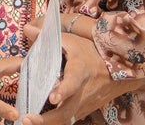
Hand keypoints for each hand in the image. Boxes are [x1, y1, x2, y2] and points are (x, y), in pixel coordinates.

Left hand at [20, 28, 136, 124]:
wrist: (117, 73)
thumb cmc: (91, 54)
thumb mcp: (73, 42)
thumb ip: (48, 38)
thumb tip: (27, 30)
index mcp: (80, 72)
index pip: (73, 82)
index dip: (64, 90)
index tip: (53, 98)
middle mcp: (81, 92)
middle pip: (65, 112)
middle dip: (46, 119)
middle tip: (27, 119)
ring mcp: (82, 105)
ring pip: (65, 120)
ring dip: (47, 124)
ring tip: (27, 122)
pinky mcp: (81, 112)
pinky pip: (66, 120)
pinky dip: (52, 123)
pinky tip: (38, 122)